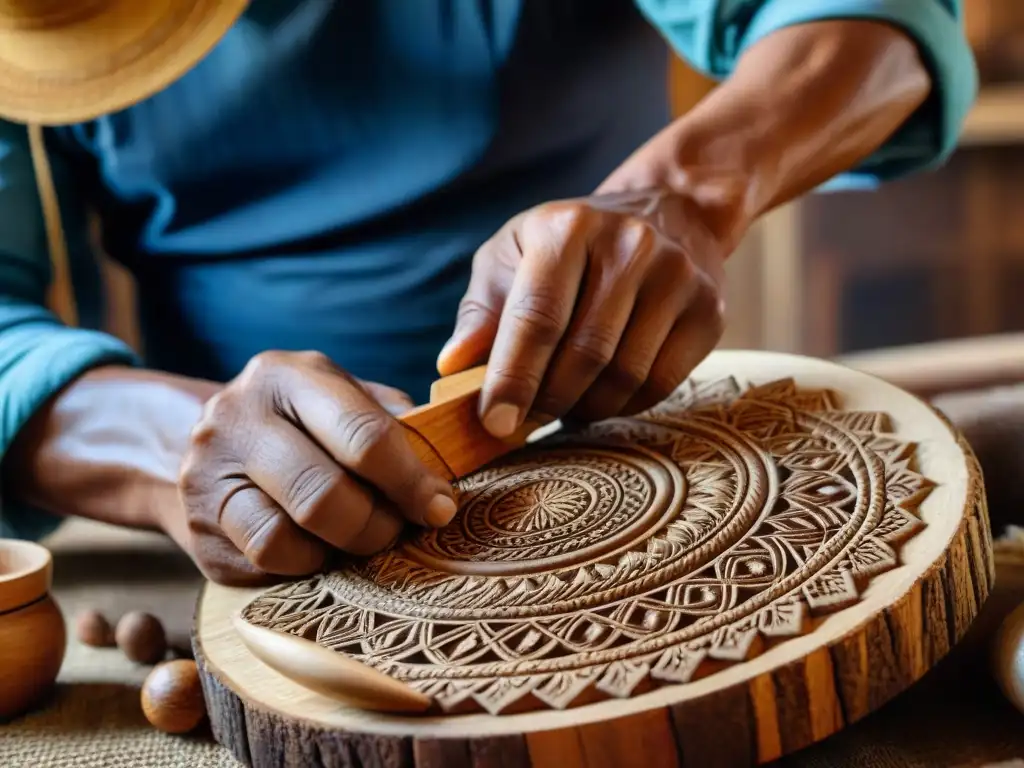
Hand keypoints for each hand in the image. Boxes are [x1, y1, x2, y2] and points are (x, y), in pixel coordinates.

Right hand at [176, 351, 457, 585]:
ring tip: (359, 542)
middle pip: (322, 494)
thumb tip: (441, 474)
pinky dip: (304, 566)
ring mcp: (206, 474)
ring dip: (340, 552)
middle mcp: (236, 418)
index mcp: (285, 376)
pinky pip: (263, 565)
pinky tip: (319, 550)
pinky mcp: (198, 528)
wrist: (216, 443)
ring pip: (284, 538)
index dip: (411, 480)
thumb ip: (393, 424)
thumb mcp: (344, 399)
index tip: (440, 508)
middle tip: (398, 531)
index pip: (362, 434)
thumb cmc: (304, 422)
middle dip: (377, 525)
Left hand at [438, 189, 728, 436]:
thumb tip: (453, 367)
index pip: (537, 317)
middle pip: (585, 354)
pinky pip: (660, 385)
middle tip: (525, 422)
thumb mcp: (514, 256)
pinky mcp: (708, 310)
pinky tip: (603, 396)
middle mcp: (629, 244)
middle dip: (548, 401)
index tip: (495, 423)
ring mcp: (676, 276)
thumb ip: (483, 311)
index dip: (512, 378)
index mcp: (567, 227)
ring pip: (624, 376)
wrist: (671, 211)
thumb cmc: (570, 245)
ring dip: (586, 408)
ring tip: (564, 405)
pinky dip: (623, 406)